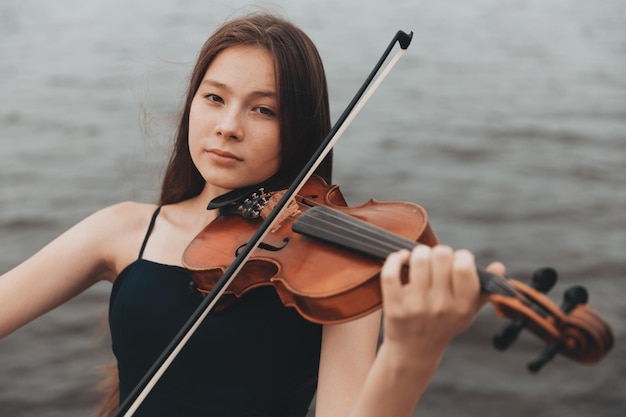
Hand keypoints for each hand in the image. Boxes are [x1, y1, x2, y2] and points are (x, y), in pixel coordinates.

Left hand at [379, 245, 504, 358]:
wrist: (414, 352)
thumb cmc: (444, 324)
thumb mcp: (468, 311)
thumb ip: (484, 289)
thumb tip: (499, 266)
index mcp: (463, 306)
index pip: (464, 267)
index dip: (460, 256)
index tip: (456, 261)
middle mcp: (441, 307)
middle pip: (441, 255)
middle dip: (439, 252)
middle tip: (436, 260)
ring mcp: (417, 307)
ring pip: (418, 259)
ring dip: (419, 252)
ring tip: (420, 259)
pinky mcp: (395, 307)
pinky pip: (391, 273)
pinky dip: (395, 259)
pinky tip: (401, 259)